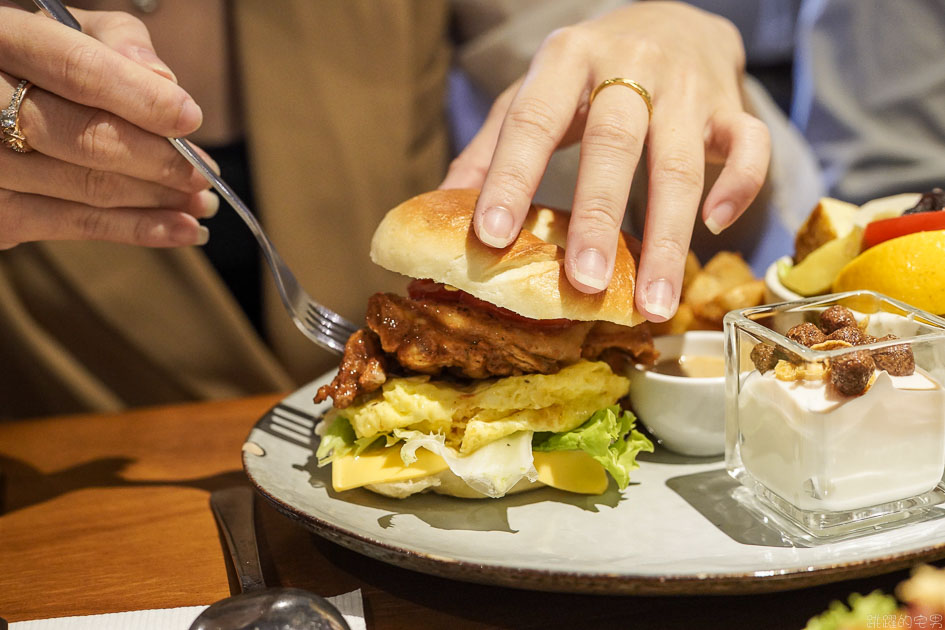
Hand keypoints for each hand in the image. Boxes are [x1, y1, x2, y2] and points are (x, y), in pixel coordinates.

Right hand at [0, 3, 216, 249]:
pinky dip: (138, 229)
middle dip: (158, 160)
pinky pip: (74, 224)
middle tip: (204, 174)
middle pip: (83, 137)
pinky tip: (181, 230)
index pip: (75, 70)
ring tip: (202, 203)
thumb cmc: (40, 64)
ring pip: (86, 186)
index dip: (140, 97)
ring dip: (158, 200)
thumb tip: (164, 80)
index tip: (191, 118)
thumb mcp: (69, 31)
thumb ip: (115, 42)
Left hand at [440, 1, 769, 321]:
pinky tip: (715, 229)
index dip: (511, 178)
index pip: (533, 122)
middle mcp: (630, 66)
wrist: (674, 19)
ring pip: (682, 164)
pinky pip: (751, 146)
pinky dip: (739, 188)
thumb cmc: (593, 70)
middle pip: (614, 146)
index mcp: (567, 59)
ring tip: (655, 304)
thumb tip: (442, 207)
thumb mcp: (538, 89)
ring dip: (669, 239)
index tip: (490, 237)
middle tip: (584, 284)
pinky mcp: (732, 105)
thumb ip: (495, 143)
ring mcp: (686, 87)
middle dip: (598, 218)